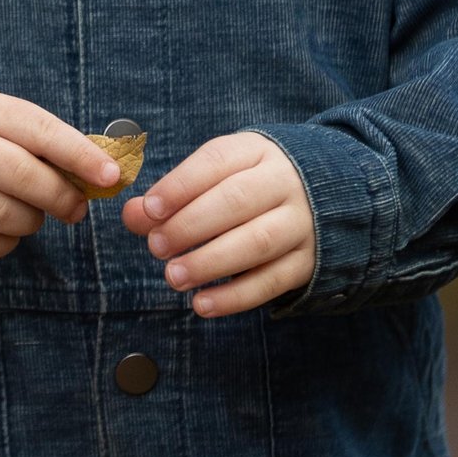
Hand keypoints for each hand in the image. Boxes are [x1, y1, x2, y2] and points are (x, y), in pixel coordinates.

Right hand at [0, 84, 124, 260]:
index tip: (110, 175)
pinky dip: (5, 243)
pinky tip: (4, 230)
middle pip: (23, 178)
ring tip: (32, 213)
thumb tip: (95, 172)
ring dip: (32, 221)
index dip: (80, 155)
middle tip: (77, 207)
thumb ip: (35, 135)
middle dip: (62, 197)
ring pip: (4, 216)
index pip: (38, 131)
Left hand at [125, 130, 314, 315]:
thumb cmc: (249, 185)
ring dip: (210, 262)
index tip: (149, 209)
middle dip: (191, 225)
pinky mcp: (307, 260)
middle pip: (238, 200)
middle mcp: (284, 182)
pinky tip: (202, 304)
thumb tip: (134, 215)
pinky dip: (235, 296)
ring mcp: (301, 222)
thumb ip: (171, 196)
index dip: (180, 185)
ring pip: (258, 241)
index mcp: (256, 152)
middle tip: (156, 246)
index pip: (217, 161)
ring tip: (174, 276)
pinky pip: (272, 281)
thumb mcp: (215, 177)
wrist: (323, 194)